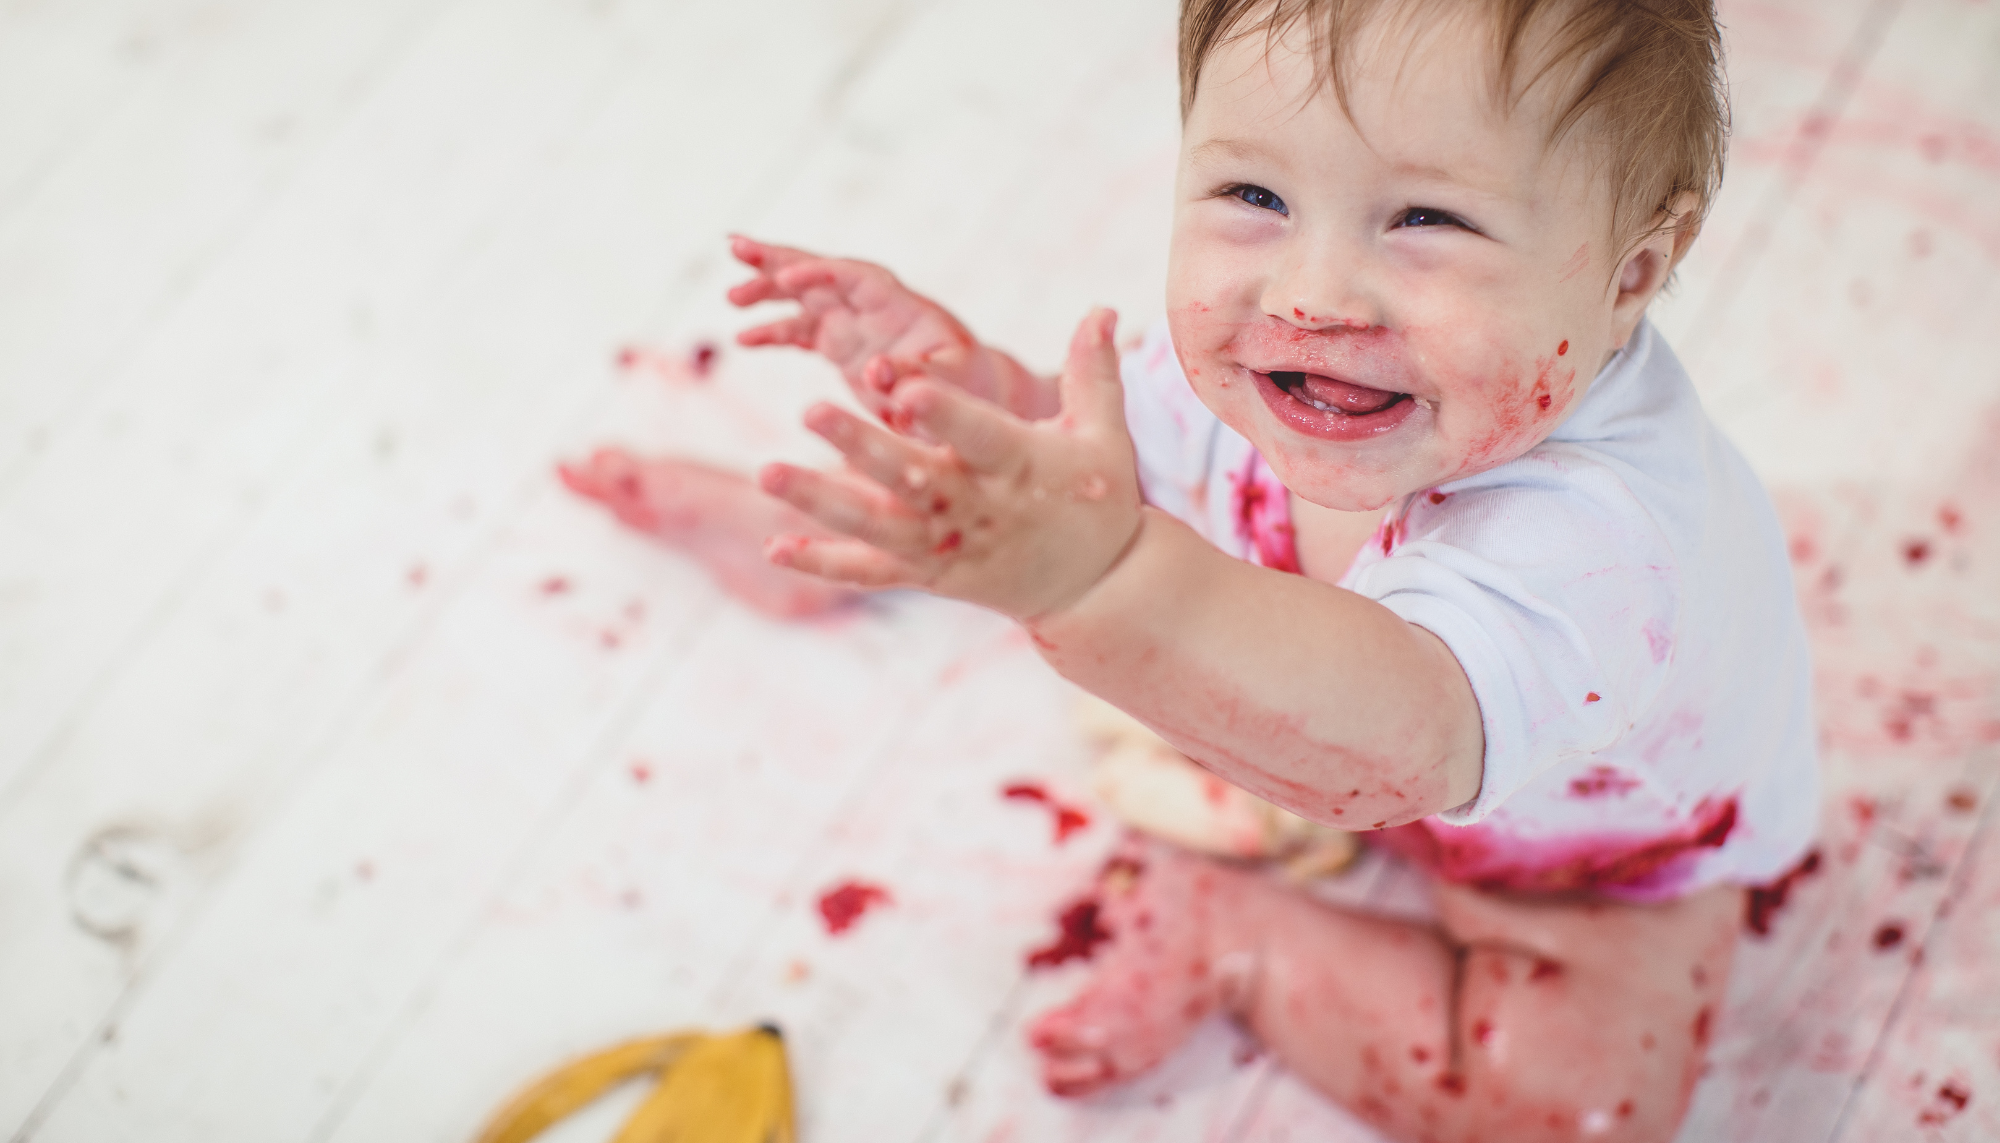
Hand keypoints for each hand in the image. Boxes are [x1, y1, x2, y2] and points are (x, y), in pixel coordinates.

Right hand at [727, 235, 1054, 419]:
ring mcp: (855, 324)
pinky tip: (743, 339)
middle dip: (778, 259)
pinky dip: (774, 332)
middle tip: (735, 248)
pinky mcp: (844, 346)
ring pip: (803, 297)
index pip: (852, 276)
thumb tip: (878, 373)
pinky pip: (802, 331)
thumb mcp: (950, 381)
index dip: (818, 273)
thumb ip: (915, 374)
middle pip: (819, 272)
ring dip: (767, 291)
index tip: (785, 277)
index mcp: (898, 305)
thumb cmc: (970, 385)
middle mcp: (872, 306)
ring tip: (730, 295)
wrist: (975, 395)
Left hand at [757, 308, 1140, 620]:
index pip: (978, 436)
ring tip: (766, 472)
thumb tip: (1103, 307)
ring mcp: (945, 545)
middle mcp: (976, 509)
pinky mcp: (926, 573)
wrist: (1092, 589)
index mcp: (1019, 467)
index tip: (905, 388)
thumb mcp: (1105, 435)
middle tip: (810, 410)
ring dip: (820, 500)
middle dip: (862, 446)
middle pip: (912, 478)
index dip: (943, 414)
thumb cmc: (1096, 499)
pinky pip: (868, 571)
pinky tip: (774, 546)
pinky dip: (823, 561)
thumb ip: (1092, 371)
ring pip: (877, 526)